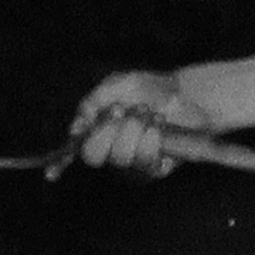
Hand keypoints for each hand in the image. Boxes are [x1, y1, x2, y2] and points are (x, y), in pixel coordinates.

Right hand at [67, 69, 219, 178]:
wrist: (187, 95)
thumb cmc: (151, 89)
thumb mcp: (119, 84)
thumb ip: (94, 102)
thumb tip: (76, 126)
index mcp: (98, 132)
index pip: (77, 152)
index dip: (66, 159)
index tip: (73, 152)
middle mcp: (112, 151)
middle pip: (95, 156)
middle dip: (110, 130)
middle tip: (125, 110)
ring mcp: (133, 163)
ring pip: (122, 158)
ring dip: (136, 129)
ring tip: (149, 112)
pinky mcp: (155, 169)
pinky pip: (147, 161)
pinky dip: (154, 137)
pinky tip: (160, 124)